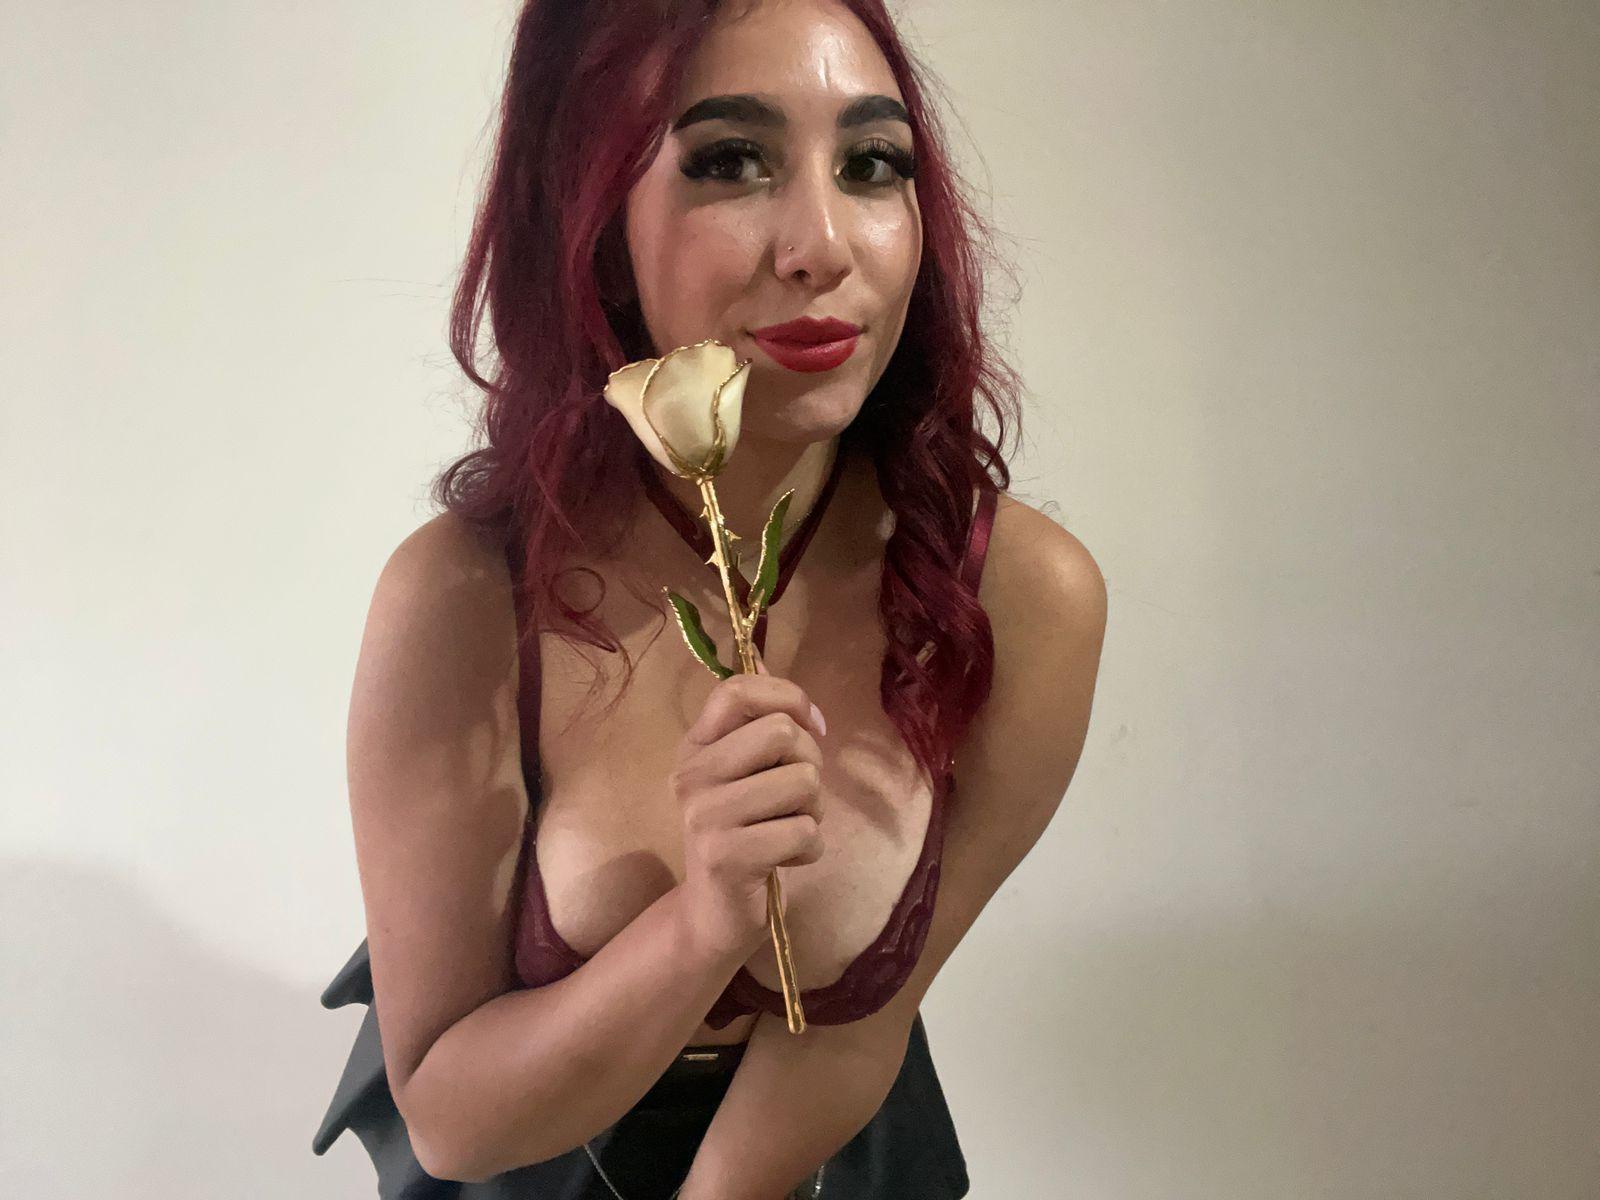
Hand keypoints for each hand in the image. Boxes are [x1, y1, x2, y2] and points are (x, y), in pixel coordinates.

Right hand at [671, 646, 827, 961]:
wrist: (713, 912)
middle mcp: (692, 775)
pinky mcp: (726, 857)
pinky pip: (804, 831)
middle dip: (810, 762)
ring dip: (813, 811)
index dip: (788, 697)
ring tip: (787, 828)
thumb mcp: (743, 771)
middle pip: (782, 732)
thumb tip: (760, 659)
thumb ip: (754, 719)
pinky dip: (810, 848)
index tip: (812, 727)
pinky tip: (784, 859)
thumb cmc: (743, 832)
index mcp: (696, 746)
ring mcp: (705, 817)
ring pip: (803, 782)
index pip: (736, 690)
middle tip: (796, 796)